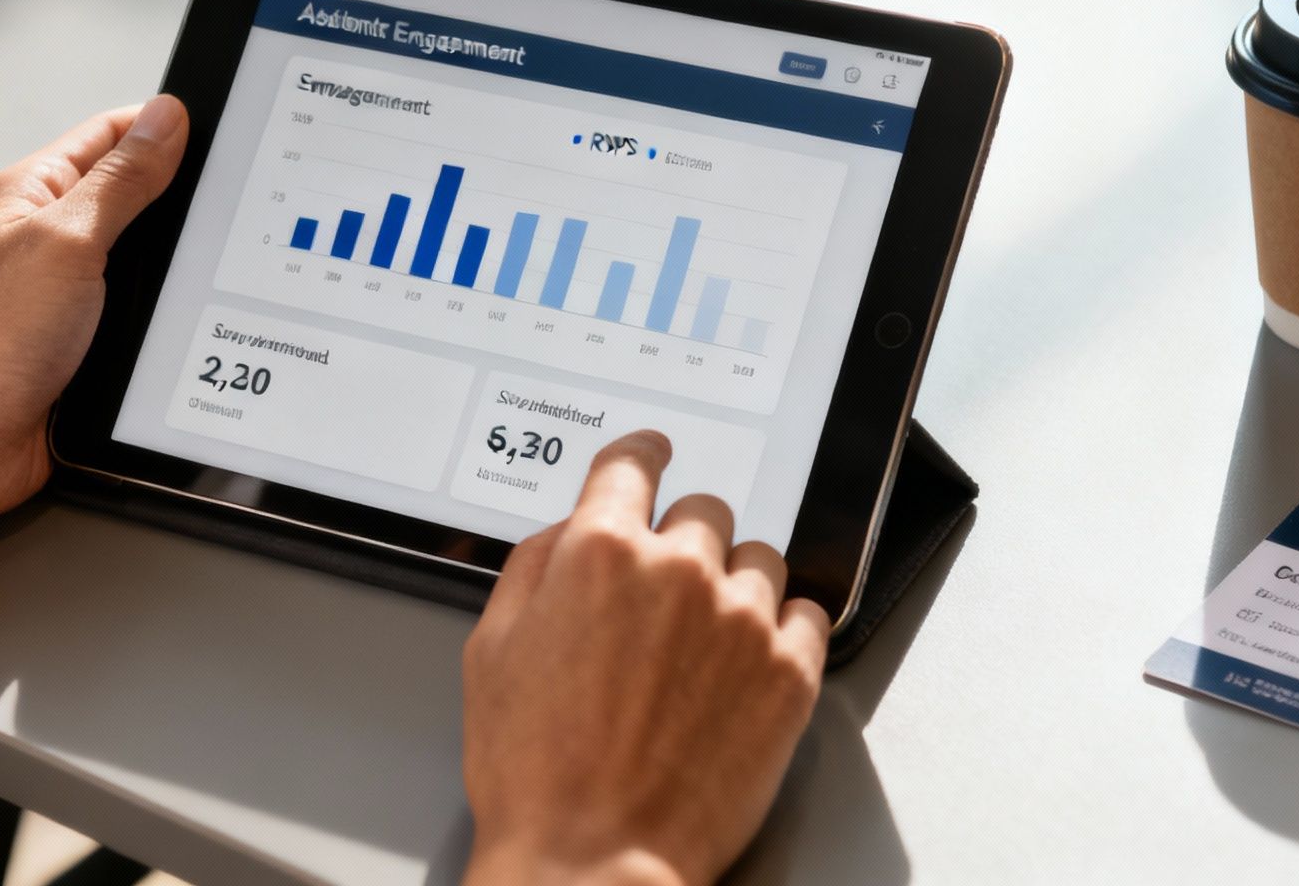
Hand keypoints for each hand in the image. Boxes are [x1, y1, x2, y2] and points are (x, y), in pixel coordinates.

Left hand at [0, 97, 187, 636]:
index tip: (223, 136)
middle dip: (186, 204)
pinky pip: (146, 319)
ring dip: (179, 272)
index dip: (166, 129)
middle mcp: (53, 239)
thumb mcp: (66, 242)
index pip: (113, 135)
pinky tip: (198, 322)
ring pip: (149, 264)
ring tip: (218, 266)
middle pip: (139, 197)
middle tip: (234, 206)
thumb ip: (122, 181)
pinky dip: (171, 321)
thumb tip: (165, 120)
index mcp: (36, 194)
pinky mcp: (89, 346)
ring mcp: (72, 294)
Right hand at [460, 431, 829, 885]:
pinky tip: (747, 661)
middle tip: (661, 600)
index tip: (655, 454)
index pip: (634, 462)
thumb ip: (534, 566)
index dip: (643, 454)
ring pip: (759, 558)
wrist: (593, 860)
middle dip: (681, 543)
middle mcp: (678, 570)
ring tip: (703, 643)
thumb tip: (570, 529)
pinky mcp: (788, 673)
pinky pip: (806, 613)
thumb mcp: (492, 649)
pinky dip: (781, 628)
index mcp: (599, 553)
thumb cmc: (535, 771)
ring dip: (734, 583)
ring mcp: (741, 620)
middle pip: (703, 511)